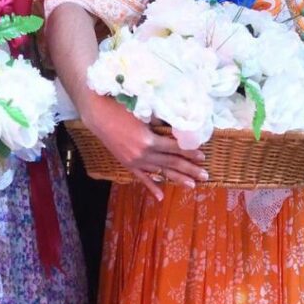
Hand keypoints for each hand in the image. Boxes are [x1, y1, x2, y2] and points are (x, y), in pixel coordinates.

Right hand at [82, 94, 207, 201]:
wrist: (97, 113)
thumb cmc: (121, 107)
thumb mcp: (145, 112)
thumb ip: (162, 122)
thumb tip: (180, 126)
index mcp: (149, 140)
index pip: (176, 148)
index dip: (190, 152)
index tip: (203, 157)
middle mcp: (143, 154)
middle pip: (171, 162)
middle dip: (190, 169)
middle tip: (205, 176)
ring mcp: (134, 161)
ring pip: (160, 171)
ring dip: (177, 178)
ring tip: (192, 185)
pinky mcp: (127, 163)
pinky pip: (142, 178)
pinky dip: (151, 187)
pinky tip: (160, 197)